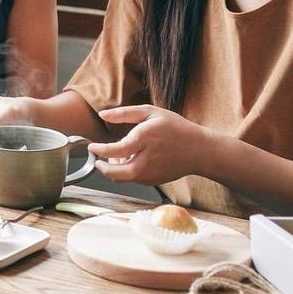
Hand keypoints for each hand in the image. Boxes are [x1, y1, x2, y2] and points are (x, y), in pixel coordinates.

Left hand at [85, 105, 215, 186]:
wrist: (199, 150)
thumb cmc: (176, 128)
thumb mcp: (151, 112)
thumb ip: (124, 113)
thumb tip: (102, 114)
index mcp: (143, 140)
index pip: (113, 151)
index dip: (99, 150)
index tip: (92, 146)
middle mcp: (146, 160)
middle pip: (115, 173)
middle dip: (102, 167)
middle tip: (98, 159)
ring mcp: (150, 174)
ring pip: (123, 178)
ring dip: (114, 170)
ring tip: (119, 157)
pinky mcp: (154, 181)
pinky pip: (133, 180)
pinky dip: (127, 173)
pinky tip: (132, 161)